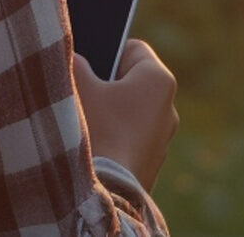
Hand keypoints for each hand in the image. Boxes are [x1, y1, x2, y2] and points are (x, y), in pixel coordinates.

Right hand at [73, 38, 178, 190]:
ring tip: (81, 123)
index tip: (86, 63)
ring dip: (108, 115)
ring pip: (130, 114)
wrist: (107, 194)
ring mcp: (162, 139)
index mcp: (159, 80)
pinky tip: (92, 146)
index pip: (132, 48)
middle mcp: (169, 107)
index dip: (105, 51)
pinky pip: (130, 141)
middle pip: (131, 82)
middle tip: (79, 92)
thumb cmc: (95, 130)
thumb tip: (74, 59)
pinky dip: (113, 139)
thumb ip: (74, 63)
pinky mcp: (151, 165)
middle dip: (105, 85)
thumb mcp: (77, 87)